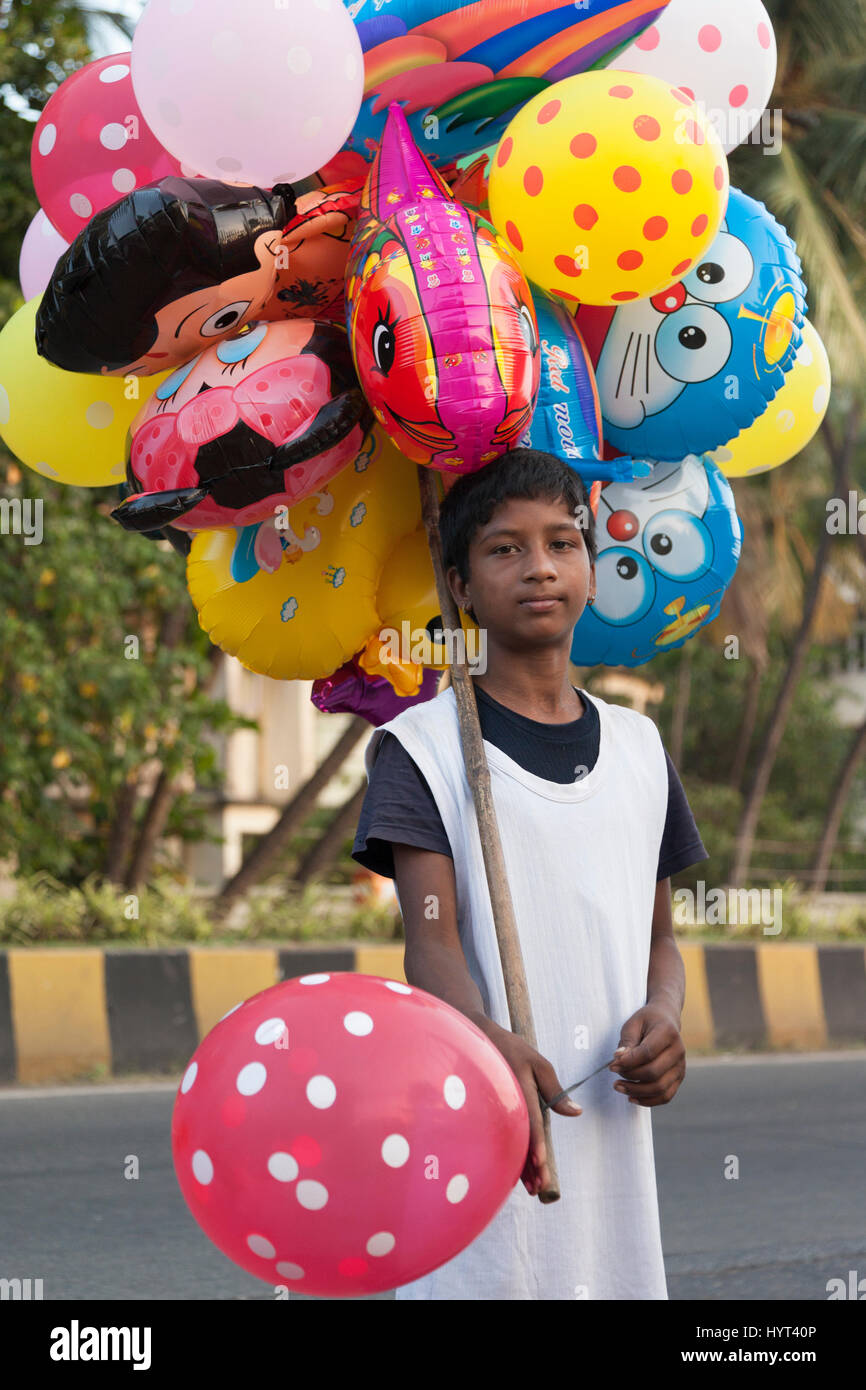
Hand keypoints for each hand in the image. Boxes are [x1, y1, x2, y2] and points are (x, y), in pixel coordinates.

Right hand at [479, 1019, 581, 1197]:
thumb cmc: (512, 1050)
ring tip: (534, 1188)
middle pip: (519, 1140)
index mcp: (518, 1090)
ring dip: (521, 1167)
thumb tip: (576, 1112)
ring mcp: (497, 1111)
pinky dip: (513, 1156)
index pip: (529, 1121)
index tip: (541, 1162)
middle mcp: (506, 1104)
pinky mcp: (494, 1114)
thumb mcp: (539, 1064)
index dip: (535, 1142)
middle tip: (541, 1187)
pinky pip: (505, 1138)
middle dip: (530, 1166)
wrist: (479, 1040)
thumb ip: (555, 1090)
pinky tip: (521, 1172)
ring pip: (510, 1143)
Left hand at [609, 1003, 685, 1106]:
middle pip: (653, 1072)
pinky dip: (648, 1101)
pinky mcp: (679, 1078)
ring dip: (636, 1091)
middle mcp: (678, 1051)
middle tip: (614, 1072)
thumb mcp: (633, 1024)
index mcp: (668, 1032)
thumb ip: (627, 1042)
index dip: (628, 1062)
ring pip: (659, 1088)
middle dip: (630, 1076)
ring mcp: (681, 1066)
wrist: (666, 1020)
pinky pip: (665, 1096)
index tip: (612, 1065)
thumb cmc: (647, 1022)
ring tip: (618, 1086)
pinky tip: (632, 1097)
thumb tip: (619, 1060)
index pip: (647, 1053)